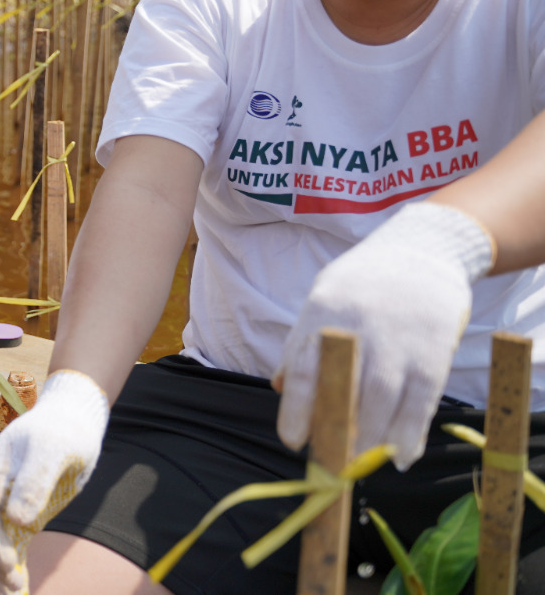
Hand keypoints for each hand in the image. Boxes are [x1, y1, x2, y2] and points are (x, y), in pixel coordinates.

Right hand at [0, 371, 109, 593]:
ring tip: (19, 592)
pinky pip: (11, 544)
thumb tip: (16, 519)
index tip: (9, 565)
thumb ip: (34, 481)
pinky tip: (23, 586)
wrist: (73, 422)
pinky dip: (14, 565)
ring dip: (0, 568)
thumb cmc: (62, 430)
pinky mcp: (22, 514)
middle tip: (16, 587)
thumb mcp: (52, 449)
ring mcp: (5, 503)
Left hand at [276, 201, 492, 467]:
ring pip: (382, 400)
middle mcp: (359, 328)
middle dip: (336, 432)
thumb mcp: (323, 299)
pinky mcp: (433, 351)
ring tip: (360, 463)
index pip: (304, 367)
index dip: (297, 409)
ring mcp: (398, 340)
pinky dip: (410, 433)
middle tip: (330, 463)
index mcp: (322, 313)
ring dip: (371, 439)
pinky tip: (401, 456)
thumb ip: (302, 343)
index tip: (292, 441)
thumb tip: (280, 387)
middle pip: (345, 390)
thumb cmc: (362, 283)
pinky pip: (421, 400)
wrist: (423, 250)